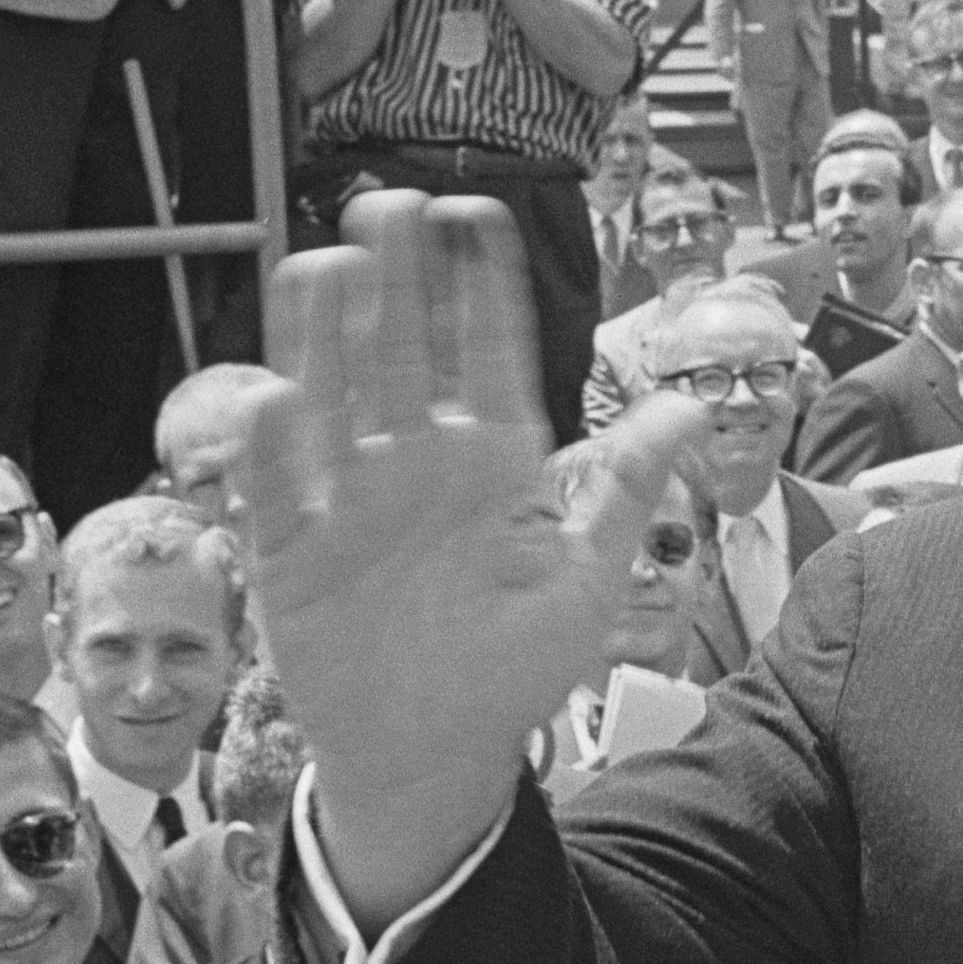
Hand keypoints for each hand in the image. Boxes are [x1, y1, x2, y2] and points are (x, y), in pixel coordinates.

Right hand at [243, 197, 718, 921]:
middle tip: (389, 205)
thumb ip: (627, 490)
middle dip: (395, 282)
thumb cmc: (513, 671)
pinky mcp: (290, 554)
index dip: (478, 285)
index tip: (475, 211)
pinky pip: (277, 489)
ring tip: (329, 265)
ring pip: (332, 398)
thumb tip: (690, 406)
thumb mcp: (585, 582)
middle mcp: (414, 465)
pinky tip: (276, 392)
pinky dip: (272, 444)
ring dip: (326, 336)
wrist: (436, 758)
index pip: (484, 352)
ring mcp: (347, 502)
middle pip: (400, 353)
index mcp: (489, 462)